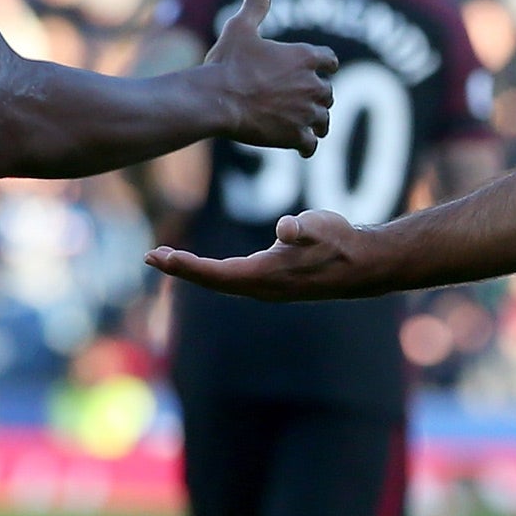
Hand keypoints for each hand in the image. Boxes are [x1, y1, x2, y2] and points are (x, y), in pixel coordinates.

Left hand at [147, 209, 379, 300]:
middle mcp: (262, 288)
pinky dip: (211, 272)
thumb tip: (286, 229)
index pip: (215, 273)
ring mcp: (267, 288)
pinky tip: (202, 265)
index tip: (158, 256)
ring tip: (168, 258)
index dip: (185, 265)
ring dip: (193, 271)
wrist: (364, 265)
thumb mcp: (320, 226)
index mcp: (266, 275)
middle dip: (181, 268)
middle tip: (151, 256)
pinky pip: (233, 280)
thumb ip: (301, 228)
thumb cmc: (340, 241)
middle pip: (211, 281)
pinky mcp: (273, 284)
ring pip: (221, 282)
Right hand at [203, 0, 337, 155]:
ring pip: (324, 120)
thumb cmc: (228, 63)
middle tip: (304, 100)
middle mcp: (312, 84)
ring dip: (316, 122)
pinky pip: (312, 144)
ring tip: (306, 125)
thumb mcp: (240, 28)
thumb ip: (255, 5)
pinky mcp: (296, 136)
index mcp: (303, 56)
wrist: (217, 100)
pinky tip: (300, 147)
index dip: (324, 65)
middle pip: (328, 92)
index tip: (319, 70)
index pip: (330, 60)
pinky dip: (306, 145)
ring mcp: (306, 112)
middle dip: (318, 96)